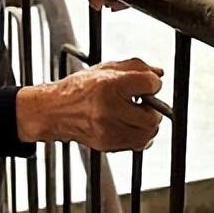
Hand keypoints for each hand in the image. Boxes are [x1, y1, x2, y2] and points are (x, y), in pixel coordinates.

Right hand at [16, 58, 164, 150]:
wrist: (55, 111)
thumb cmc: (79, 88)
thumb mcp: (106, 69)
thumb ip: (136, 68)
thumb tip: (158, 74)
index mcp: (109, 85)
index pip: (150, 85)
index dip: (153, 84)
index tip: (147, 85)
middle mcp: (109, 109)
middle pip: (153, 116)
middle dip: (153, 110)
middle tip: (143, 104)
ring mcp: (108, 130)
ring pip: (148, 134)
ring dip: (147, 124)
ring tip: (135, 115)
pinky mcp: (107, 144)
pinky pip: (137, 144)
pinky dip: (138, 135)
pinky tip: (128, 124)